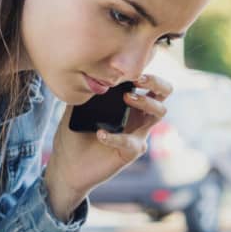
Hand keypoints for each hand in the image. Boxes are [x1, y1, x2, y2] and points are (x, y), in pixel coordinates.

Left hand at [44, 73, 172, 218]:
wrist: (66, 167)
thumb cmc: (73, 136)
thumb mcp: (76, 107)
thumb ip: (85, 88)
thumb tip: (87, 67)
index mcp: (127, 102)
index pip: (148, 81)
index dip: (146, 70)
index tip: (130, 64)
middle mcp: (137, 116)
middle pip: (164, 93)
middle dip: (156, 82)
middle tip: (138, 79)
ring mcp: (136, 134)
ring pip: (159, 113)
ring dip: (145, 101)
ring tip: (125, 98)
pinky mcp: (130, 153)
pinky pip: (132, 143)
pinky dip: (116, 137)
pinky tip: (101, 134)